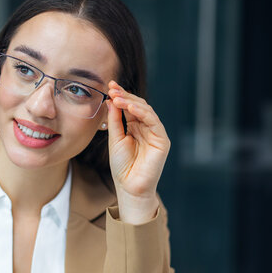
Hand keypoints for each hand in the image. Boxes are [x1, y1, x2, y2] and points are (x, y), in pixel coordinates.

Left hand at [106, 81, 170, 223]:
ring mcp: (155, 133)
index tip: (109, 86)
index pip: (128, 107)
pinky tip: (130, 107)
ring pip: (146, 110)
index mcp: (135, 127)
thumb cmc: (122, 166)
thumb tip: (111, 100)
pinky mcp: (162, 140)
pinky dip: (142, 112)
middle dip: (125, 95)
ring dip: (131, 101)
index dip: (120, 96)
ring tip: (117, 97)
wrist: (129, 187)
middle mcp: (146, 128)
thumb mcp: (115, 139)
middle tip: (112, 88)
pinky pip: (153, 121)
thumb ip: (114, 120)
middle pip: (137, 105)